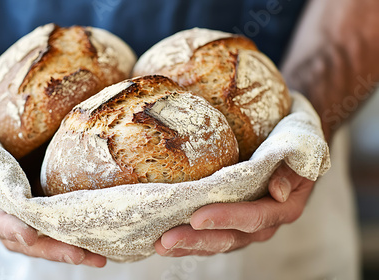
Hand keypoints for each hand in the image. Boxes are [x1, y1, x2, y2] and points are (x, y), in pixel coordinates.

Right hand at [0, 170, 106, 266]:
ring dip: (71, 248)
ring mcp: (27, 217)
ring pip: (47, 240)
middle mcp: (5, 219)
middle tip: (78, 255)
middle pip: (27, 240)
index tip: (29, 235)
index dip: (10, 229)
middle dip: (52, 249)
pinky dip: (79, 234)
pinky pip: (60, 226)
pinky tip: (102, 241)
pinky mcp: (46, 210)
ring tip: (98, 257)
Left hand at [155, 162, 314, 256]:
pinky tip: (163, 241)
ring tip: (160, 244)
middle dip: (197, 239)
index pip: (254, 216)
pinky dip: (188, 240)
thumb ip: (291, 169)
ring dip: (188, 244)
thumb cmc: (292, 145)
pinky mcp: (229, 225)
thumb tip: (278, 191)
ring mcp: (244, 227)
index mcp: (283, 208)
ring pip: (216, 242)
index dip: (227, 218)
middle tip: (167, 240)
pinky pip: (209, 237)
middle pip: (230, 237)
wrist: (289, 149)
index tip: (198, 217)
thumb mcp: (301, 150)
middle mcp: (263, 224)